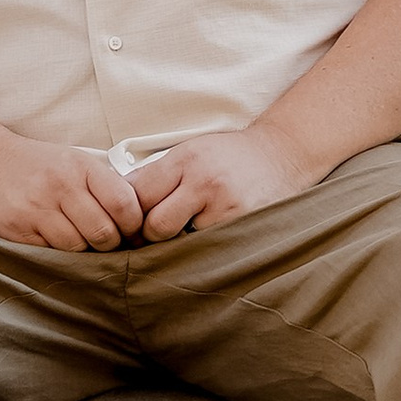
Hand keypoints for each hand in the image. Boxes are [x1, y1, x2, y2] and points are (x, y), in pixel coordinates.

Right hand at [0, 130, 147, 252]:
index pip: (124, 204)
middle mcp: (60, 184)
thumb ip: (106, 188)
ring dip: (83, 251)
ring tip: (79, 241)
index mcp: (82, 166)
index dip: (134, 226)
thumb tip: (140, 226)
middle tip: (105, 244)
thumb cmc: (42, 166)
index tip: (131, 233)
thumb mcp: (77, 162)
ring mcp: (37, 207)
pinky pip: (50, 254)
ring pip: (78, 248)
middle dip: (110, 245)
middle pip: (104, 233)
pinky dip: (58, 254)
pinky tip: (54, 241)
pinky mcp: (17, 228)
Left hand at [131, 114, 315, 242]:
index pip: (138, 194)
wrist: (281, 156)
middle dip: (150, 235)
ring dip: (179, 244)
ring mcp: (225, 208)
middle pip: (155, 226)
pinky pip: (208, 249)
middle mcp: (203, 182)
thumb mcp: (190, 151)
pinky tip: (209, 237)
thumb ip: (157, 174)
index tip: (129, 222)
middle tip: (154, 235)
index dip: (128, 213)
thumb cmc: (228, 156)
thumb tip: (119, 198)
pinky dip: (203, 248)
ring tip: (187, 233)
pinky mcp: (243, 228)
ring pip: (181, 242)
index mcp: (184, 160)